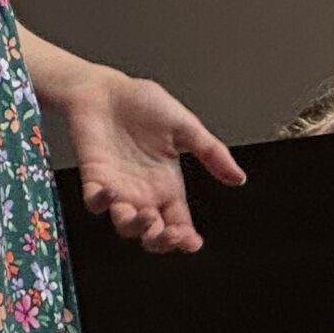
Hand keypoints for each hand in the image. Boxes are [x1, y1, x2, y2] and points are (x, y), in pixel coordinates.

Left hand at [53, 67, 245, 253]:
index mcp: (167, 185)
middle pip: (152, 233)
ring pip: (124, 225)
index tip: (193, 243)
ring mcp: (118, 189)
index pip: (179, 222)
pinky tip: (112, 192)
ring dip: (135, 227)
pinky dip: (101, 203)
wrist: (106, 89)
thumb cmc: (143, 104)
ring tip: (145, 215)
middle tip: (171, 234)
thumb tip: (239, 178)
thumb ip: (210, 152)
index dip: (185, 238)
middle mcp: (143, 193)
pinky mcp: (94, 179)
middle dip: (161, 241)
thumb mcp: (185, 126)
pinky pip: (94, 202)